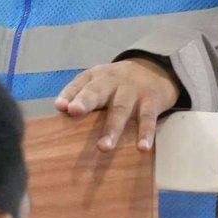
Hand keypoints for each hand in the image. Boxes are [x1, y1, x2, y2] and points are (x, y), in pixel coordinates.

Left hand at [54, 57, 180, 152]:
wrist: (157, 69)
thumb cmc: (119, 83)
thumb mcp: (99, 82)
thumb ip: (80, 95)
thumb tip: (61, 111)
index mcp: (96, 76)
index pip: (79, 84)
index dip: (68, 94)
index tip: (60, 107)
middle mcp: (113, 81)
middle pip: (97, 91)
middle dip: (86, 101)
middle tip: (74, 111)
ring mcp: (133, 91)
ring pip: (120, 109)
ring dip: (112, 128)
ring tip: (103, 147)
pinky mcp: (151, 101)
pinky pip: (147, 119)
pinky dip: (145, 133)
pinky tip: (142, 148)